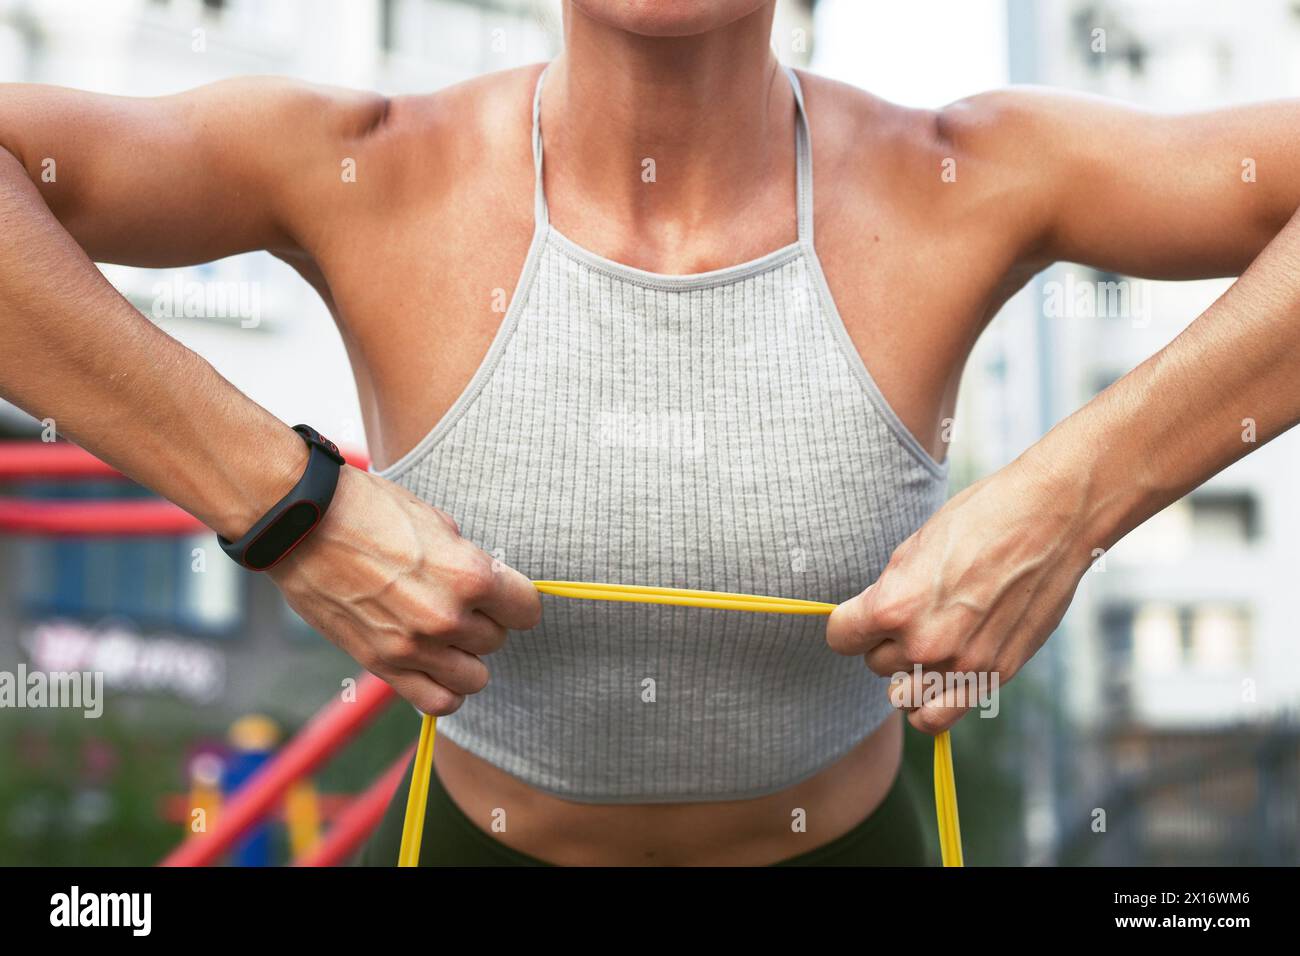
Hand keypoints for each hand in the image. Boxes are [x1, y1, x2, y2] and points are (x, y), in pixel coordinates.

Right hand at [267, 466, 541, 713]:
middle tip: (458, 604)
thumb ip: (469, 563)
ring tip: (445, 635)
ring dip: (465, 658)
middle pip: (497, 641)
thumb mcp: (437, 522)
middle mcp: (446, 618)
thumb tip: (490, 586)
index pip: (527, 611)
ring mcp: (413, 647)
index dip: (516, 600)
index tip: (503, 595)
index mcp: (469, 576)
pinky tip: (434, 665)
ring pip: (474, 678)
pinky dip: (443, 689)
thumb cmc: (370, 510)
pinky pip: (437, 702)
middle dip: (484, 623)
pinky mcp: (381, 665)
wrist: (304, 524)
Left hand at [826, 455, 1095, 733]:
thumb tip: (871, 621)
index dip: (850, 625)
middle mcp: (923, 643)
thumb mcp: (913, 549)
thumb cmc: (980, 521)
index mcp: (894, 607)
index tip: (861, 617)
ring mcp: (960, 665)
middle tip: (913, 617)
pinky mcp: (993, 675)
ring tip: (927, 647)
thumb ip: (888, 595)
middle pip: (874, 665)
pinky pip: (938, 717)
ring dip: (908, 675)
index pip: (841, 638)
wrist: (1050, 520)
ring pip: (902, 695)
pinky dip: (928, 708)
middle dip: (886, 644)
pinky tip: (934, 683)